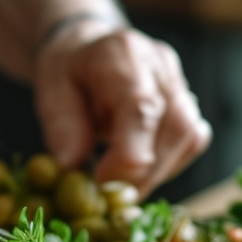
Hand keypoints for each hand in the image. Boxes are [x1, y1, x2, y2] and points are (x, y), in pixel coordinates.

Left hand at [31, 19, 210, 194]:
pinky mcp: (188, 102)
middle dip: (144, 174)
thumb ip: (62, 127)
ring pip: (190, 137)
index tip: (100, 182)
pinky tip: (141, 167)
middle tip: (111, 193)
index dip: (125, 159)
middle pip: (175, 127)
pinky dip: (169, 164)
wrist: (89, 48)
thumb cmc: (69, 71)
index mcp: (121, 54)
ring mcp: (180, 82)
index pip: (142, 109)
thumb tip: (74, 166)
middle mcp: (160, 64)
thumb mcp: (49, 92)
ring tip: (124, 182)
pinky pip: (192, 141)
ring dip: (158, 173)